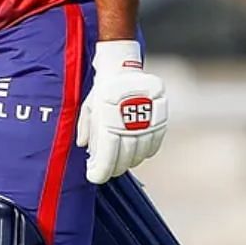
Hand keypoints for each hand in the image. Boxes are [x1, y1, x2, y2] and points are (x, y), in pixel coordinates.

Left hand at [76, 40, 166, 184]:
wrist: (123, 68)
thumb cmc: (102, 90)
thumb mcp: (88, 107)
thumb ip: (85, 129)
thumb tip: (86, 148)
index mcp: (108, 122)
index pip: (107, 157)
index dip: (101, 171)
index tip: (95, 176)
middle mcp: (129, 125)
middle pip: (124, 159)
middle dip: (113, 168)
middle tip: (106, 170)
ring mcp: (147, 123)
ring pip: (139, 155)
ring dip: (128, 162)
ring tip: (120, 161)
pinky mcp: (159, 120)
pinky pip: (153, 146)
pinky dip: (144, 153)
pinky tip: (135, 152)